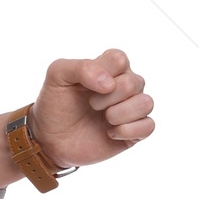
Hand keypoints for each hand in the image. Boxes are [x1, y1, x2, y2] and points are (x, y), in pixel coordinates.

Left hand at [28, 48, 155, 168]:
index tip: (84, 87)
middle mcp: (125, 86)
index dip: (102, 74)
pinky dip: (128, 130)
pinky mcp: (134, 132)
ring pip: (146, 103)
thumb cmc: (55, 105)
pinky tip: (110, 133)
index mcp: (110, 68)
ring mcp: (131, 109)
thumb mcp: (57, 76)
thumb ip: (81, 67)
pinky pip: (149, 126)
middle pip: (134, 82)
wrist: (49, 139)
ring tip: (105, 119)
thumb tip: (110, 83)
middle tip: (91, 105)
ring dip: (120, 113)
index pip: (119, 59)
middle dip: (108, 97)